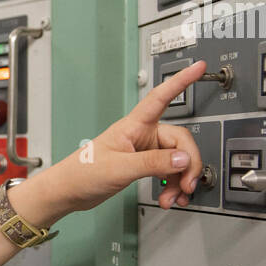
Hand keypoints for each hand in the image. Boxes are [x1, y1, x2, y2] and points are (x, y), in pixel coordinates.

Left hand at [46, 60, 207, 214]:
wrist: (68, 192)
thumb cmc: (82, 173)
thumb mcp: (120, 168)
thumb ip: (153, 162)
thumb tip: (183, 158)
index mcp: (134, 126)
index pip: (161, 97)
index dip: (181, 81)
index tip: (198, 67)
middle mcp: (141, 135)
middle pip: (180, 141)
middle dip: (188, 164)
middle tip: (187, 184)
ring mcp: (143, 151)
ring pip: (176, 160)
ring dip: (180, 180)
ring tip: (174, 197)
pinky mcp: (142, 166)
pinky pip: (168, 171)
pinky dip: (172, 185)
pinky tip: (168, 197)